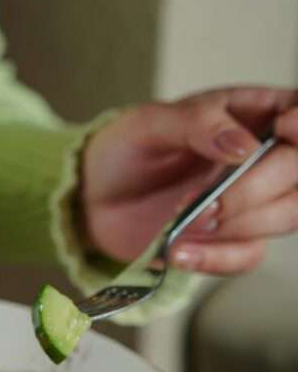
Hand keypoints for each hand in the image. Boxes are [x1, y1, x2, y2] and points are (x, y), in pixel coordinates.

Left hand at [82, 87, 297, 273]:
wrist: (93, 198)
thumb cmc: (125, 149)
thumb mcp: (150, 123)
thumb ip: (197, 125)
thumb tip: (243, 146)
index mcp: (254, 113)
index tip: (282, 129)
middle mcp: (264, 157)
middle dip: (255, 190)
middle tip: (204, 202)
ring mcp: (253, 201)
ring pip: (286, 216)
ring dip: (235, 226)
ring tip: (181, 225)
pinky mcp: (232, 239)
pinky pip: (248, 256)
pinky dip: (216, 258)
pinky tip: (178, 252)